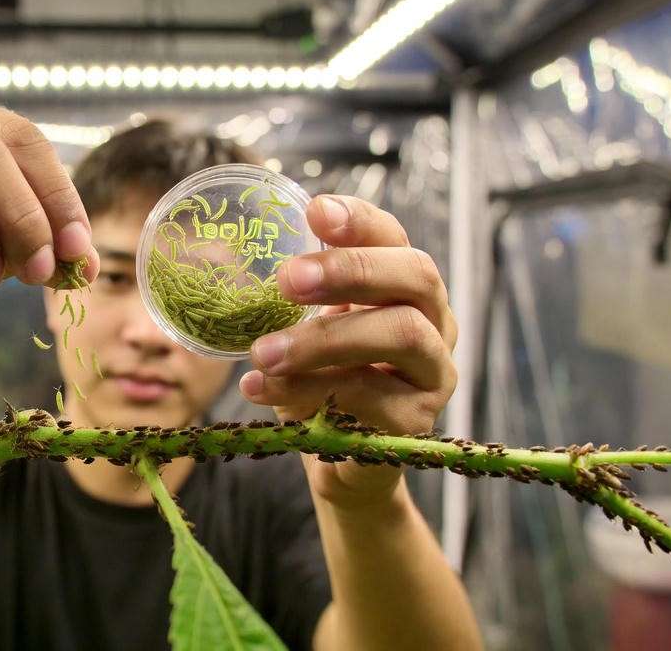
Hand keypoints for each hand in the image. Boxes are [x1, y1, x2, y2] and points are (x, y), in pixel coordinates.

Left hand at [238, 195, 457, 509]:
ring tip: (262, 352)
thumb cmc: (322, 380)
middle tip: (286, 279)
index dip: (359, 219)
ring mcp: (435, 371)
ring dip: (324, 339)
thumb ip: (291, 300)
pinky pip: (373, 397)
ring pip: (401, 334)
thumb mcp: (304, 331)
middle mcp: (435, 321)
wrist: (337, 460)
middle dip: (350, 270)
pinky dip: (310, 391)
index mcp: (404, 287)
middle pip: (416, 275)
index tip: (314, 211)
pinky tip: (261, 390)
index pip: (394, 237)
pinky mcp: (419, 420)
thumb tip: (235, 262)